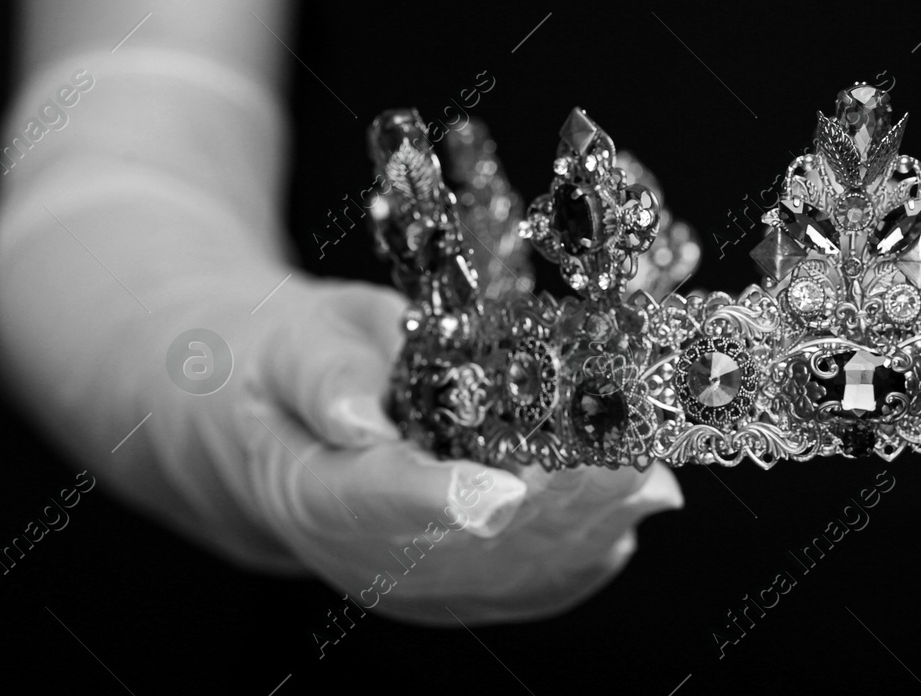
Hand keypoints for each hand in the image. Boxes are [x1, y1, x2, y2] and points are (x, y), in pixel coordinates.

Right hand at [151, 270, 683, 624]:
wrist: (266, 427)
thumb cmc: (287, 364)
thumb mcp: (292, 340)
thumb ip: (328, 375)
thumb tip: (361, 419)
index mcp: (310, 486)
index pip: (376, 502)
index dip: (444, 500)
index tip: (505, 490)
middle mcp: (362, 553)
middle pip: (466, 545)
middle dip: (556, 508)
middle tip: (629, 465)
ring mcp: (409, 580)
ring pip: (507, 571)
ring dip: (587, 531)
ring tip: (652, 484)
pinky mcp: (451, 582)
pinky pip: (523, 581)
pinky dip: (585, 550)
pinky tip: (636, 513)